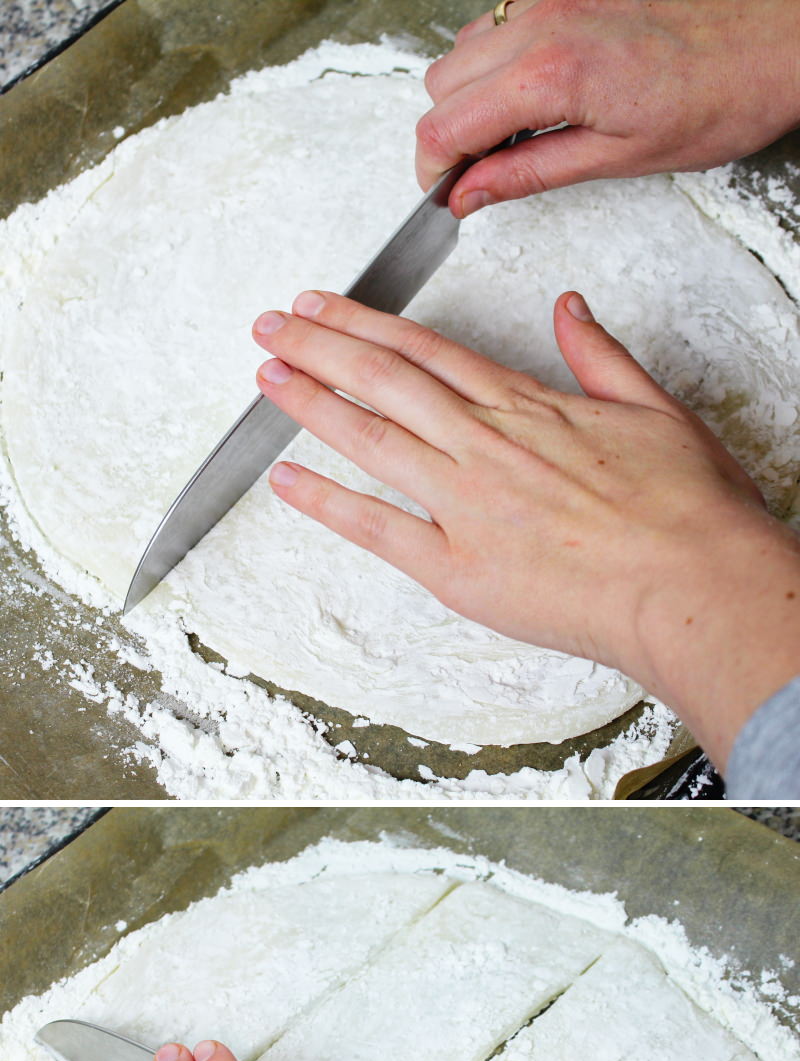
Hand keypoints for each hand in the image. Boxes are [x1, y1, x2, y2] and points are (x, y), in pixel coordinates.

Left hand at [254, 288, 799, 768]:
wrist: (691, 586)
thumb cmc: (685, 515)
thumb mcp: (656, 410)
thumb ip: (601, 358)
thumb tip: (571, 311)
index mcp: (528, 407)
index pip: (428, 350)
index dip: (368, 324)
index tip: (327, 306)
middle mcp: (486, 445)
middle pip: (386, 378)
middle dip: (320, 346)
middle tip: (273, 325)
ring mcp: (467, 505)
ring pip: (373, 435)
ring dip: (312, 401)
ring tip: (267, 377)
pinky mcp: (460, 569)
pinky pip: (378, 529)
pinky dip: (328, 503)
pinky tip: (286, 480)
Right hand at [416, 0, 799, 211]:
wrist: (769, 41)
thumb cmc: (715, 97)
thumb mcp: (615, 160)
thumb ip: (529, 174)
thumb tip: (471, 194)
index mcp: (550, 73)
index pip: (445, 125)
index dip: (432, 170)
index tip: (443, 195)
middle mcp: (543, 21)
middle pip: (441, 81)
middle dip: (447, 132)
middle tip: (478, 172)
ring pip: (465, 47)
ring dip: (471, 92)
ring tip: (513, 132)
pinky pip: (502, 20)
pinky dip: (500, 59)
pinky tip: (535, 91)